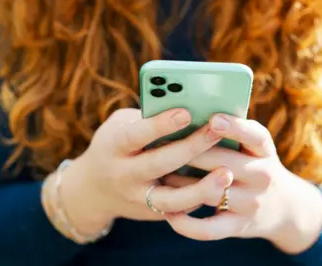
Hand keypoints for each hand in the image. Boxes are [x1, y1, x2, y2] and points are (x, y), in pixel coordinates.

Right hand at [44, 108, 232, 240]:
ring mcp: (138, 199)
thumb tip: (191, 108)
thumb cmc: (115, 146)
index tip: (186, 113)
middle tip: (217, 131)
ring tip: (227, 173)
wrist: (94, 190)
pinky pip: (180, 210)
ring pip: (171, 200)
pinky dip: (201, 198)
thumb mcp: (121, 126)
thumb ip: (147, 118)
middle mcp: (124, 175)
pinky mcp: (153, 214)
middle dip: (190, 148)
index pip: (135, 135)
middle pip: (159, 164)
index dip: (160, 125)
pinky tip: (221, 186)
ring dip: (201, 188)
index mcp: (114, 147)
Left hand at [163, 114, 321, 253]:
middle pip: (223, 162)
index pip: (255, 136)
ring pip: (211, 192)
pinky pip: (209, 229)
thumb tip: (186, 118)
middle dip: (191, 153)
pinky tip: (169, 213)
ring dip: (181, 185)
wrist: (282, 206)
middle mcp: (262, 176)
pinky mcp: (239, 227)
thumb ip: (229, 133)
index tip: (213, 119)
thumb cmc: (253, 165)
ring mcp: (251, 203)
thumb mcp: (253, 147)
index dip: (235, 128)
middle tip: (160, 143)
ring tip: (158, 176)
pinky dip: (187, 224)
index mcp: (264, 150)